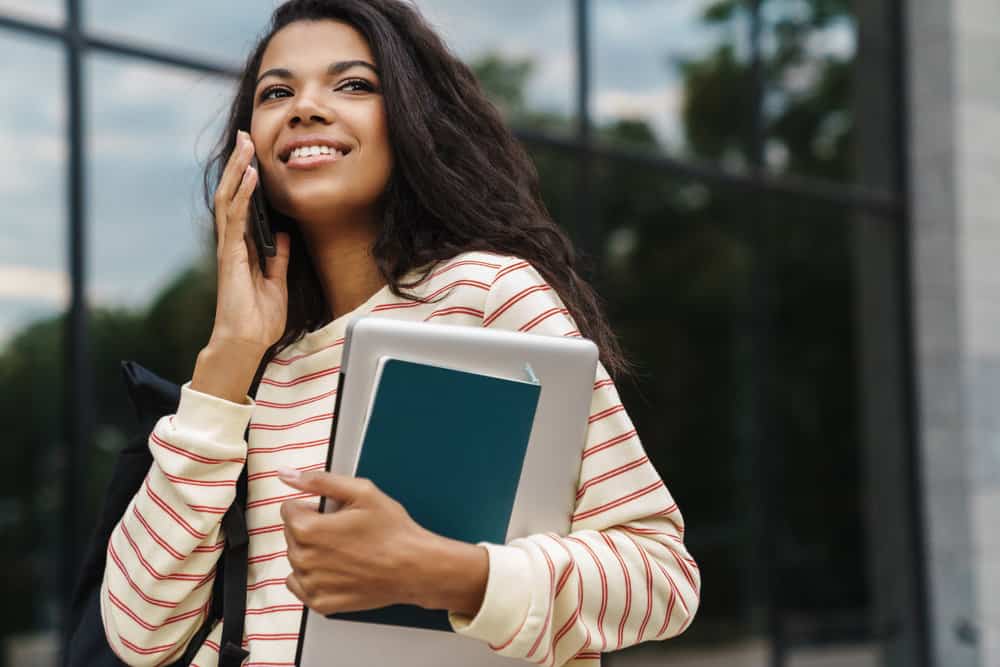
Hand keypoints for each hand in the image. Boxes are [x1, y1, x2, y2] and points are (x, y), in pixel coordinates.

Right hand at [210, 129, 290, 352]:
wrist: (247, 342)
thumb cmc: (258, 318)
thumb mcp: (277, 282)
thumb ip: (278, 258)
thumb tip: (283, 236)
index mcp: (243, 247)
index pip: (243, 204)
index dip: (247, 179)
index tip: (253, 154)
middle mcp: (232, 243)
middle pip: (232, 194)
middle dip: (238, 164)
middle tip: (245, 137)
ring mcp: (229, 247)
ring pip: (229, 199)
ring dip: (237, 170)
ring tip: (245, 145)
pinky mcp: (230, 256)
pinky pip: (236, 219)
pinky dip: (243, 196)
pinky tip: (249, 177)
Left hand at [277, 468, 488, 616]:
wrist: (415, 567)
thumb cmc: (393, 531)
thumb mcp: (361, 492)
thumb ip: (319, 481)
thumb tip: (287, 474)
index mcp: (308, 529)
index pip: (289, 510)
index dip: (313, 507)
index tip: (334, 513)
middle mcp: (304, 559)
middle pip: (292, 534)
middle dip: (312, 528)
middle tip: (345, 530)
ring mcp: (312, 584)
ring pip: (297, 558)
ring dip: (313, 551)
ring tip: (345, 550)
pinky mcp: (321, 602)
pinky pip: (300, 585)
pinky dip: (313, 576)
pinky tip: (336, 569)